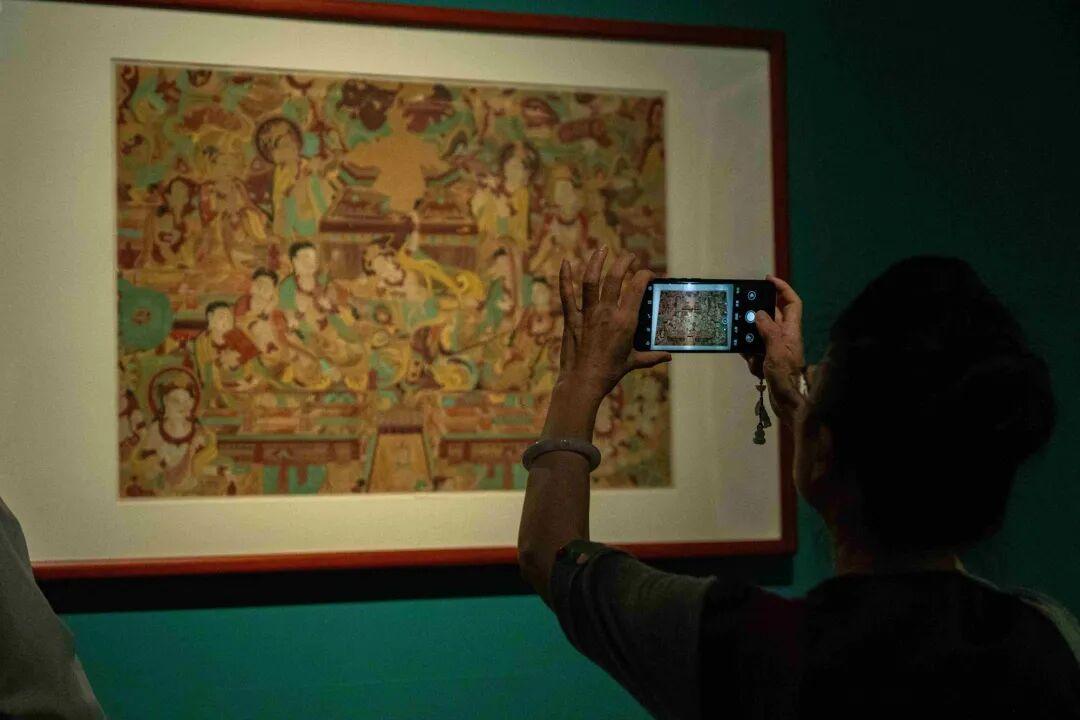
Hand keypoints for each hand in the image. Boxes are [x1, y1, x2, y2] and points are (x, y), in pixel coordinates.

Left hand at [557, 247, 670, 402]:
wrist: (583, 382)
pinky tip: (565, 262)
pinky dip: (565, 277)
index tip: (648, 274)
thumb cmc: (610, 373)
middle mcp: (607, 313)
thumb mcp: (633, 362)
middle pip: (615, 278)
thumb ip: (652, 357)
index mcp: (625, 321)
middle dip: (624, 262)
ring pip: (591, 280)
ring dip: (596, 261)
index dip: (644, 275)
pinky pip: (567, 294)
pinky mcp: (571, 319)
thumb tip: (668, 357)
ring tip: (602, 249)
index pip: (637, 288)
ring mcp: (587, 314)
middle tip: (629, 257)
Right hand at [742, 274, 806, 425]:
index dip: (782, 288)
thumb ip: (768, 329)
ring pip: (760, 333)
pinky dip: (750, 354)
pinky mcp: (769, 359)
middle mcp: (785, 336)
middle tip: (745, 311)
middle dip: (759, 315)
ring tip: (747, 346)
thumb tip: (760, 313)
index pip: (792, 302)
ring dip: (752, 338)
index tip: (768, 280)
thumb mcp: (776, 350)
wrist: (788, 402)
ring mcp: (776, 348)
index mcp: (792, 330)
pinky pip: (755, 349)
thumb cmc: (786, 376)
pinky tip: (751, 362)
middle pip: (773, 315)